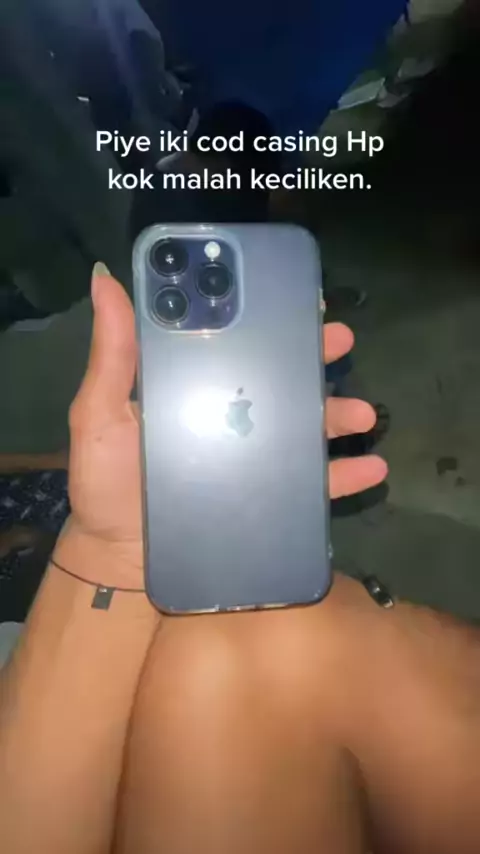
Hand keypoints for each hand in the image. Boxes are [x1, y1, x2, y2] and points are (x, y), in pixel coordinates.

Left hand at [65, 270, 386, 581]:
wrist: (121, 559)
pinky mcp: (266, 499)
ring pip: (305, 426)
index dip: (267, 316)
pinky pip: (312, 484)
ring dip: (340, 413)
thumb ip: (111, 355)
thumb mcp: (99, 414)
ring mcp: (252, 457)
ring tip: (363, 413)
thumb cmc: (106, 484)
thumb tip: (106, 280)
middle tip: (341, 339)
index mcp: (193, 386)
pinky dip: (345, 474)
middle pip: (280, 378)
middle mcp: (229, 415)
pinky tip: (371, 466)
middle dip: (315, 356)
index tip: (296, 297)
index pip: (235, 342)